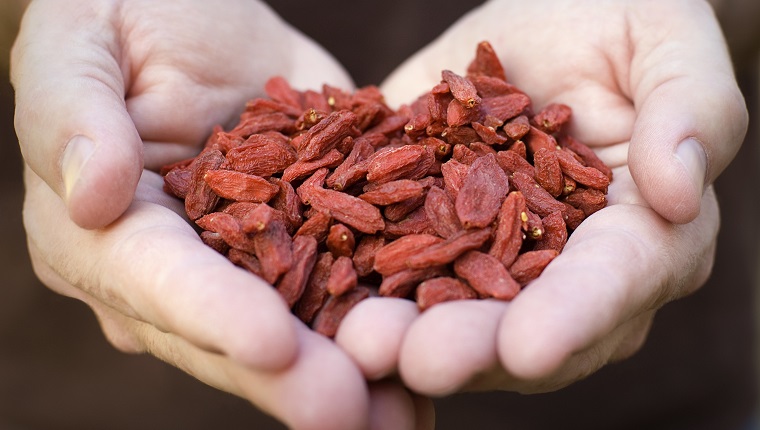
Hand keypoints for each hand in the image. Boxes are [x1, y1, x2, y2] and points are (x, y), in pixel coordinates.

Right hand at [14, 1, 431, 427]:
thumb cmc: (120, 17)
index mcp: (105, 234)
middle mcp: (176, 271)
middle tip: (351, 415)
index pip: (157, 279)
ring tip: (403, 416)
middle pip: (230, 333)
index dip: (211, 315)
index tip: (270, 345)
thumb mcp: (79, 48)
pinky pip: (344, 284)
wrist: (191, 14)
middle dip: (293, 376)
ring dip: (349, 374)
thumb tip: (90, 194)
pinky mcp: (305, 239)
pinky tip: (425, 359)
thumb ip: (74, 115)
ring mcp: (245, 262)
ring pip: (295, 328)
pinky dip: (382, 321)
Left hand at [335, 0, 742, 395]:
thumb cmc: (624, 25)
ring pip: (458, 312)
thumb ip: (690, 112)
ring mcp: (493, 257)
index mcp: (641, 234)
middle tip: (416, 360)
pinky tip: (328, 302)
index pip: (616, 282)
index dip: (573, 316)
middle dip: (473, 348)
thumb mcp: (668, 45)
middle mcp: (566, 268)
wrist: (550, 20)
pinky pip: (401, 267)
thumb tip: (678, 192)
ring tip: (359, 341)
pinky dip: (366, 288)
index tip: (527, 348)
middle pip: (527, 325)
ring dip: (409, 336)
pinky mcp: (433, 230)